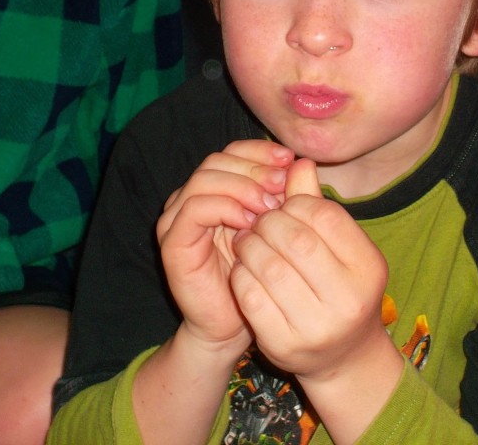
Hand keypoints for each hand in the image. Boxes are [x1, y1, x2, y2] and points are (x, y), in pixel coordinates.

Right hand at [157, 139, 291, 354]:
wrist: (231, 327)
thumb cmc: (259, 278)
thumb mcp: (280, 230)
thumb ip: (289, 197)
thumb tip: (303, 163)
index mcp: (215, 191)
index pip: (232, 152)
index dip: (259, 151)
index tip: (289, 160)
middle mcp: (191, 198)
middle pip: (217, 160)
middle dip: (253, 167)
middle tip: (282, 183)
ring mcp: (177, 218)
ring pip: (205, 179)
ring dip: (241, 186)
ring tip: (270, 205)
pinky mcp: (174, 240)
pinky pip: (195, 208)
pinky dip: (225, 207)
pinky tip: (250, 222)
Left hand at [229, 158, 391, 379]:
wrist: (343, 357)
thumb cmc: (340, 288)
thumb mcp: (340, 248)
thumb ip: (315, 205)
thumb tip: (298, 160)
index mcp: (368, 268)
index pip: (325, 216)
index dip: (296, 204)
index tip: (283, 207)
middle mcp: (348, 300)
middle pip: (294, 240)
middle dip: (268, 223)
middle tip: (258, 221)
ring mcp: (316, 326)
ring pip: (269, 266)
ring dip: (250, 246)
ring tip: (248, 241)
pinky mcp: (283, 345)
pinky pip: (250, 296)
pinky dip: (241, 274)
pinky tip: (244, 269)